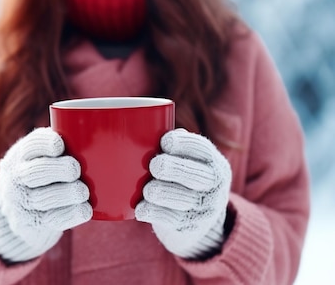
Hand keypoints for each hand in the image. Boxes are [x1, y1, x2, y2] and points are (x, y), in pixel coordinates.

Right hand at [0, 127, 91, 262]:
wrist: (19, 210)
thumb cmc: (44, 173)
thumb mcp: (43, 155)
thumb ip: (67, 142)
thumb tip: (113, 133)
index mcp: (22, 154)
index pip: (31, 146)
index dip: (45, 144)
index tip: (60, 145)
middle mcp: (16, 178)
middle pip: (35, 172)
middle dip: (58, 169)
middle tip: (76, 169)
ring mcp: (22, 203)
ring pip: (43, 198)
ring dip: (67, 193)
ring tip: (84, 191)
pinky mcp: (32, 224)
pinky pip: (52, 219)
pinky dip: (71, 214)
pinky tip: (85, 210)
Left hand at [135, 128, 231, 258]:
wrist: (197, 223)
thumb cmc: (182, 179)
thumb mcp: (187, 161)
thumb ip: (173, 145)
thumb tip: (148, 127)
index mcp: (213, 163)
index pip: (202, 149)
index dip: (184, 144)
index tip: (165, 141)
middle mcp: (214, 185)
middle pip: (195, 175)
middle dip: (173, 168)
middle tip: (154, 165)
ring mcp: (203, 209)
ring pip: (182, 198)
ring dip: (161, 192)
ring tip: (148, 189)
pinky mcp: (188, 227)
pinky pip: (169, 219)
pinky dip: (153, 212)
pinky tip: (140, 209)